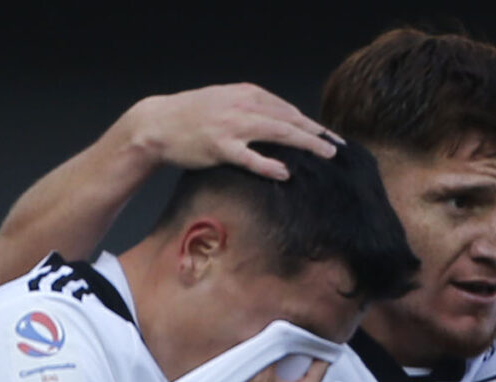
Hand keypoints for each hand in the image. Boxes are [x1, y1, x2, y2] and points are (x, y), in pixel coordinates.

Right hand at [127, 83, 342, 179]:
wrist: (157, 123)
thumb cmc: (193, 116)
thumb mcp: (226, 102)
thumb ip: (253, 109)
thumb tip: (283, 124)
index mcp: (247, 94)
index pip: (287, 109)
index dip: (311, 124)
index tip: (331, 137)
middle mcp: (242, 106)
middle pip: (289, 119)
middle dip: (317, 133)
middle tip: (338, 148)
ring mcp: (231, 126)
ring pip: (277, 132)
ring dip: (305, 143)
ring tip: (325, 155)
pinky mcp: (219, 147)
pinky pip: (249, 157)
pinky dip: (268, 165)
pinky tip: (285, 172)